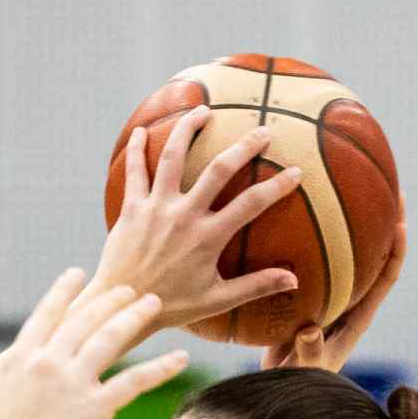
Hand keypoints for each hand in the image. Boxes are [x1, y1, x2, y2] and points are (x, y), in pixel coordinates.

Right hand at [0, 269, 186, 418]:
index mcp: (19, 361)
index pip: (46, 316)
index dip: (63, 292)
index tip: (77, 275)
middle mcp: (48, 364)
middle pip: (85, 320)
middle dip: (109, 299)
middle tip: (129, 289)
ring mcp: (74, 384)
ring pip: (111, 338)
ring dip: (135, 316)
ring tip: (153, 303)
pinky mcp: (96, 409)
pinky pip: (135, 382)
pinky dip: (161, 368)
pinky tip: (181, 358)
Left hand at [92, 106, 302, 337]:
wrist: (121, 308)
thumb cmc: (172, 306)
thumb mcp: (217, 300)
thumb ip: (255, 286)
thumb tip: (294, 280)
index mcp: (207, 238)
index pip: (251, 204)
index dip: (277, 186)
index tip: (296, 172)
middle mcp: (183, 216)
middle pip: (218, 170)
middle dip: (243, 147)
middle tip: (263, 130)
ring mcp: (155, 208)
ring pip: (172, 157)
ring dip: (188, 129)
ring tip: (203, 110)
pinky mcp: (131, 209)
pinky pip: (134, 172)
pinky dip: (138, 148)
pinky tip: (143, 130)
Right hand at [261, 193, 405, 372]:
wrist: (284, 391)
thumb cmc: (300, 385)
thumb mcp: (307, 371)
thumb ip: (310, 352)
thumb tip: (309, 330)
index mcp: (357, 317)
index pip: (385, 279)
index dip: (397, 251)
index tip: (402, 222)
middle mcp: (349, 302)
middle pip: (375, 256)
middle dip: (384, 223)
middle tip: (388, 188)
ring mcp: (331, 298)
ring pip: (348, 255)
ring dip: (354, 224)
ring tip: (350, 188)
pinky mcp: (309, 297)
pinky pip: (314, 261)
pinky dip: (312, 238)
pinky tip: (297, 214)